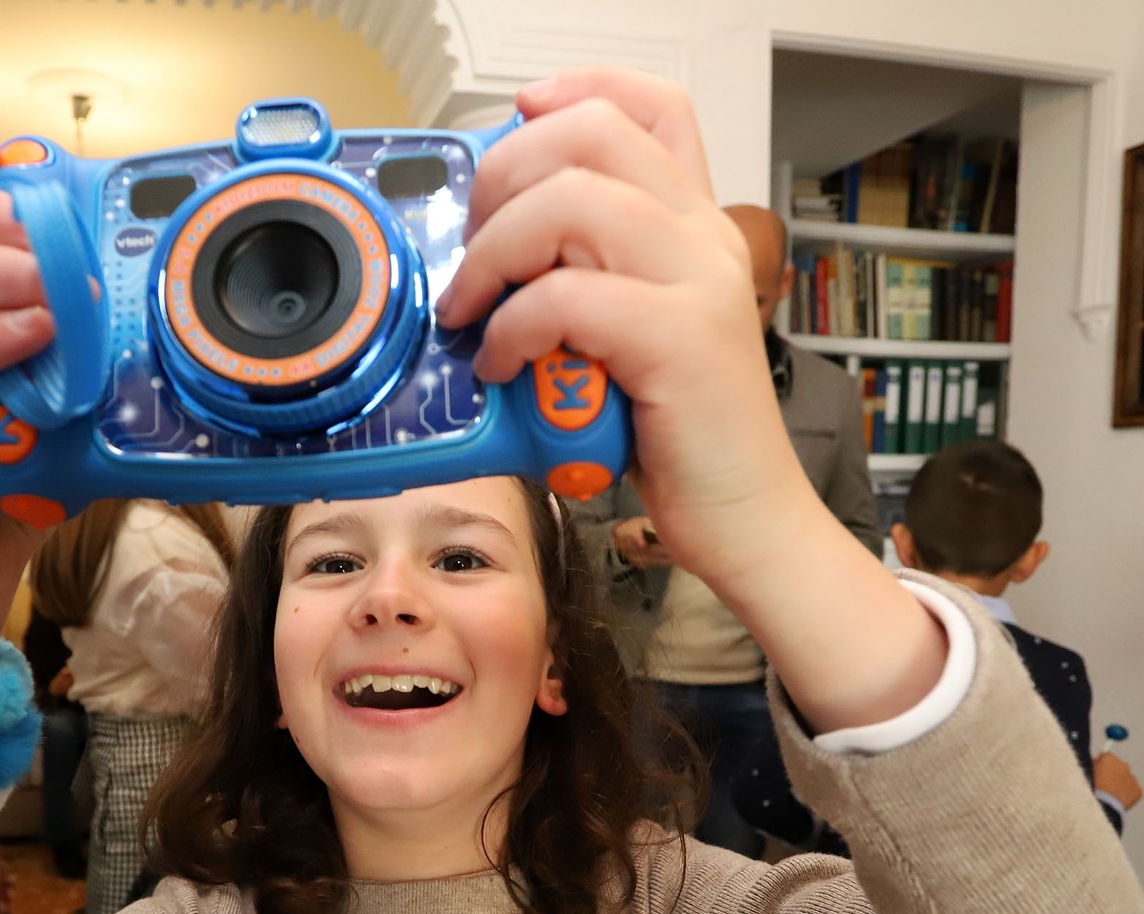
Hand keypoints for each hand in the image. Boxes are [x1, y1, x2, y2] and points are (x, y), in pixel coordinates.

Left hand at [437, 68, 944, 731]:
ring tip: (471, 315)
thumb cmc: (675, 435)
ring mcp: (698, 283)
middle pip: (589, 136)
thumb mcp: (626, 337)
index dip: (576, 90)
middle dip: (498, 182)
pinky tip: (501, 367)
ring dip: (491, 255)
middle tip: (472, 253)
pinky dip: (511, 330)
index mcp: (693, 226)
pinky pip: (565, 298)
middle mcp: (703, 237)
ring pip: (568, 204)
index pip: (652, 106)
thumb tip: (488, 253)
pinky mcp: (679, 341)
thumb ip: (584, 279)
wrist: (746, 520)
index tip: (515, 122)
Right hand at [1095, 753, 1141, 811]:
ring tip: (1110, 793)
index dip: (1101, 764)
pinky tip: (1117, 799)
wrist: (1103, 805)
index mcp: (1109, 758)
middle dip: (1112, 773)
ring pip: (1125, 778)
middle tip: (1104, 784)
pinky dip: (1125, 793)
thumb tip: (1097, 763)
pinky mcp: (1137, 790)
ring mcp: (1132, 777)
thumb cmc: (1091, 788)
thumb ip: (1093, 765)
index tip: (1097, 772)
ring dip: (1119, 783)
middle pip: (1118, 766)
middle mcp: (1123, 765)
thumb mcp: (1086, 772)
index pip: (1105, 757)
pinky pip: (1131, 789)